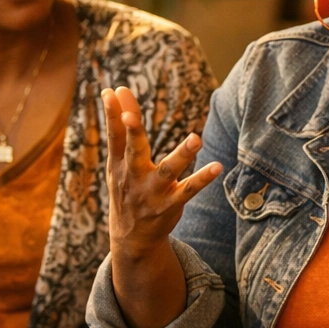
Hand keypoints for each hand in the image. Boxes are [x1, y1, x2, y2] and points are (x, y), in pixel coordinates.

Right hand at [105, 87, 220, 259]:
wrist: (132, 238)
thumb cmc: (126, 187)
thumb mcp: (117, 160)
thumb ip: (120, 126)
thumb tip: (114, 89)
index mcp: (118, 164)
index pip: (114, 136)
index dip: (112, 115)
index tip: (111, 91)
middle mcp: (133, 177)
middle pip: (133, 152)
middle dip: (132, 134)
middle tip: (132, 117)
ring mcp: (152, 192)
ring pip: (167, 171)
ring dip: (181, 155)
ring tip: (195, 138)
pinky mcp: (171, 204)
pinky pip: (189, 190)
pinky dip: (202, 179)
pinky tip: (216, 166)